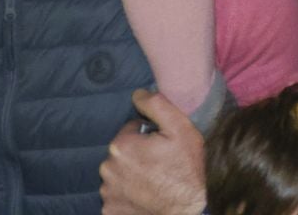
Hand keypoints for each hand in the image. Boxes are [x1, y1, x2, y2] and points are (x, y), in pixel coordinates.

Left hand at [98, 91, 206, 214]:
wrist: (189, 210)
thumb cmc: (187, 169)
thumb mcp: (181, 128)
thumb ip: (156, 105)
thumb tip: (137, 94)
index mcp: (121, 146)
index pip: (131, 130)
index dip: (149, 135)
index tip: (162, 146)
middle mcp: (108, 169)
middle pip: (123, 152)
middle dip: (138, 154)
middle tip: (160, 163)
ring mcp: (108, 192)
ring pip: (118, 173)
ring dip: (131, 174)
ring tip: (154, 181)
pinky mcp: (110, 210)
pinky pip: (117, 195)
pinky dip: (127, 194)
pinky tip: (145, 195)